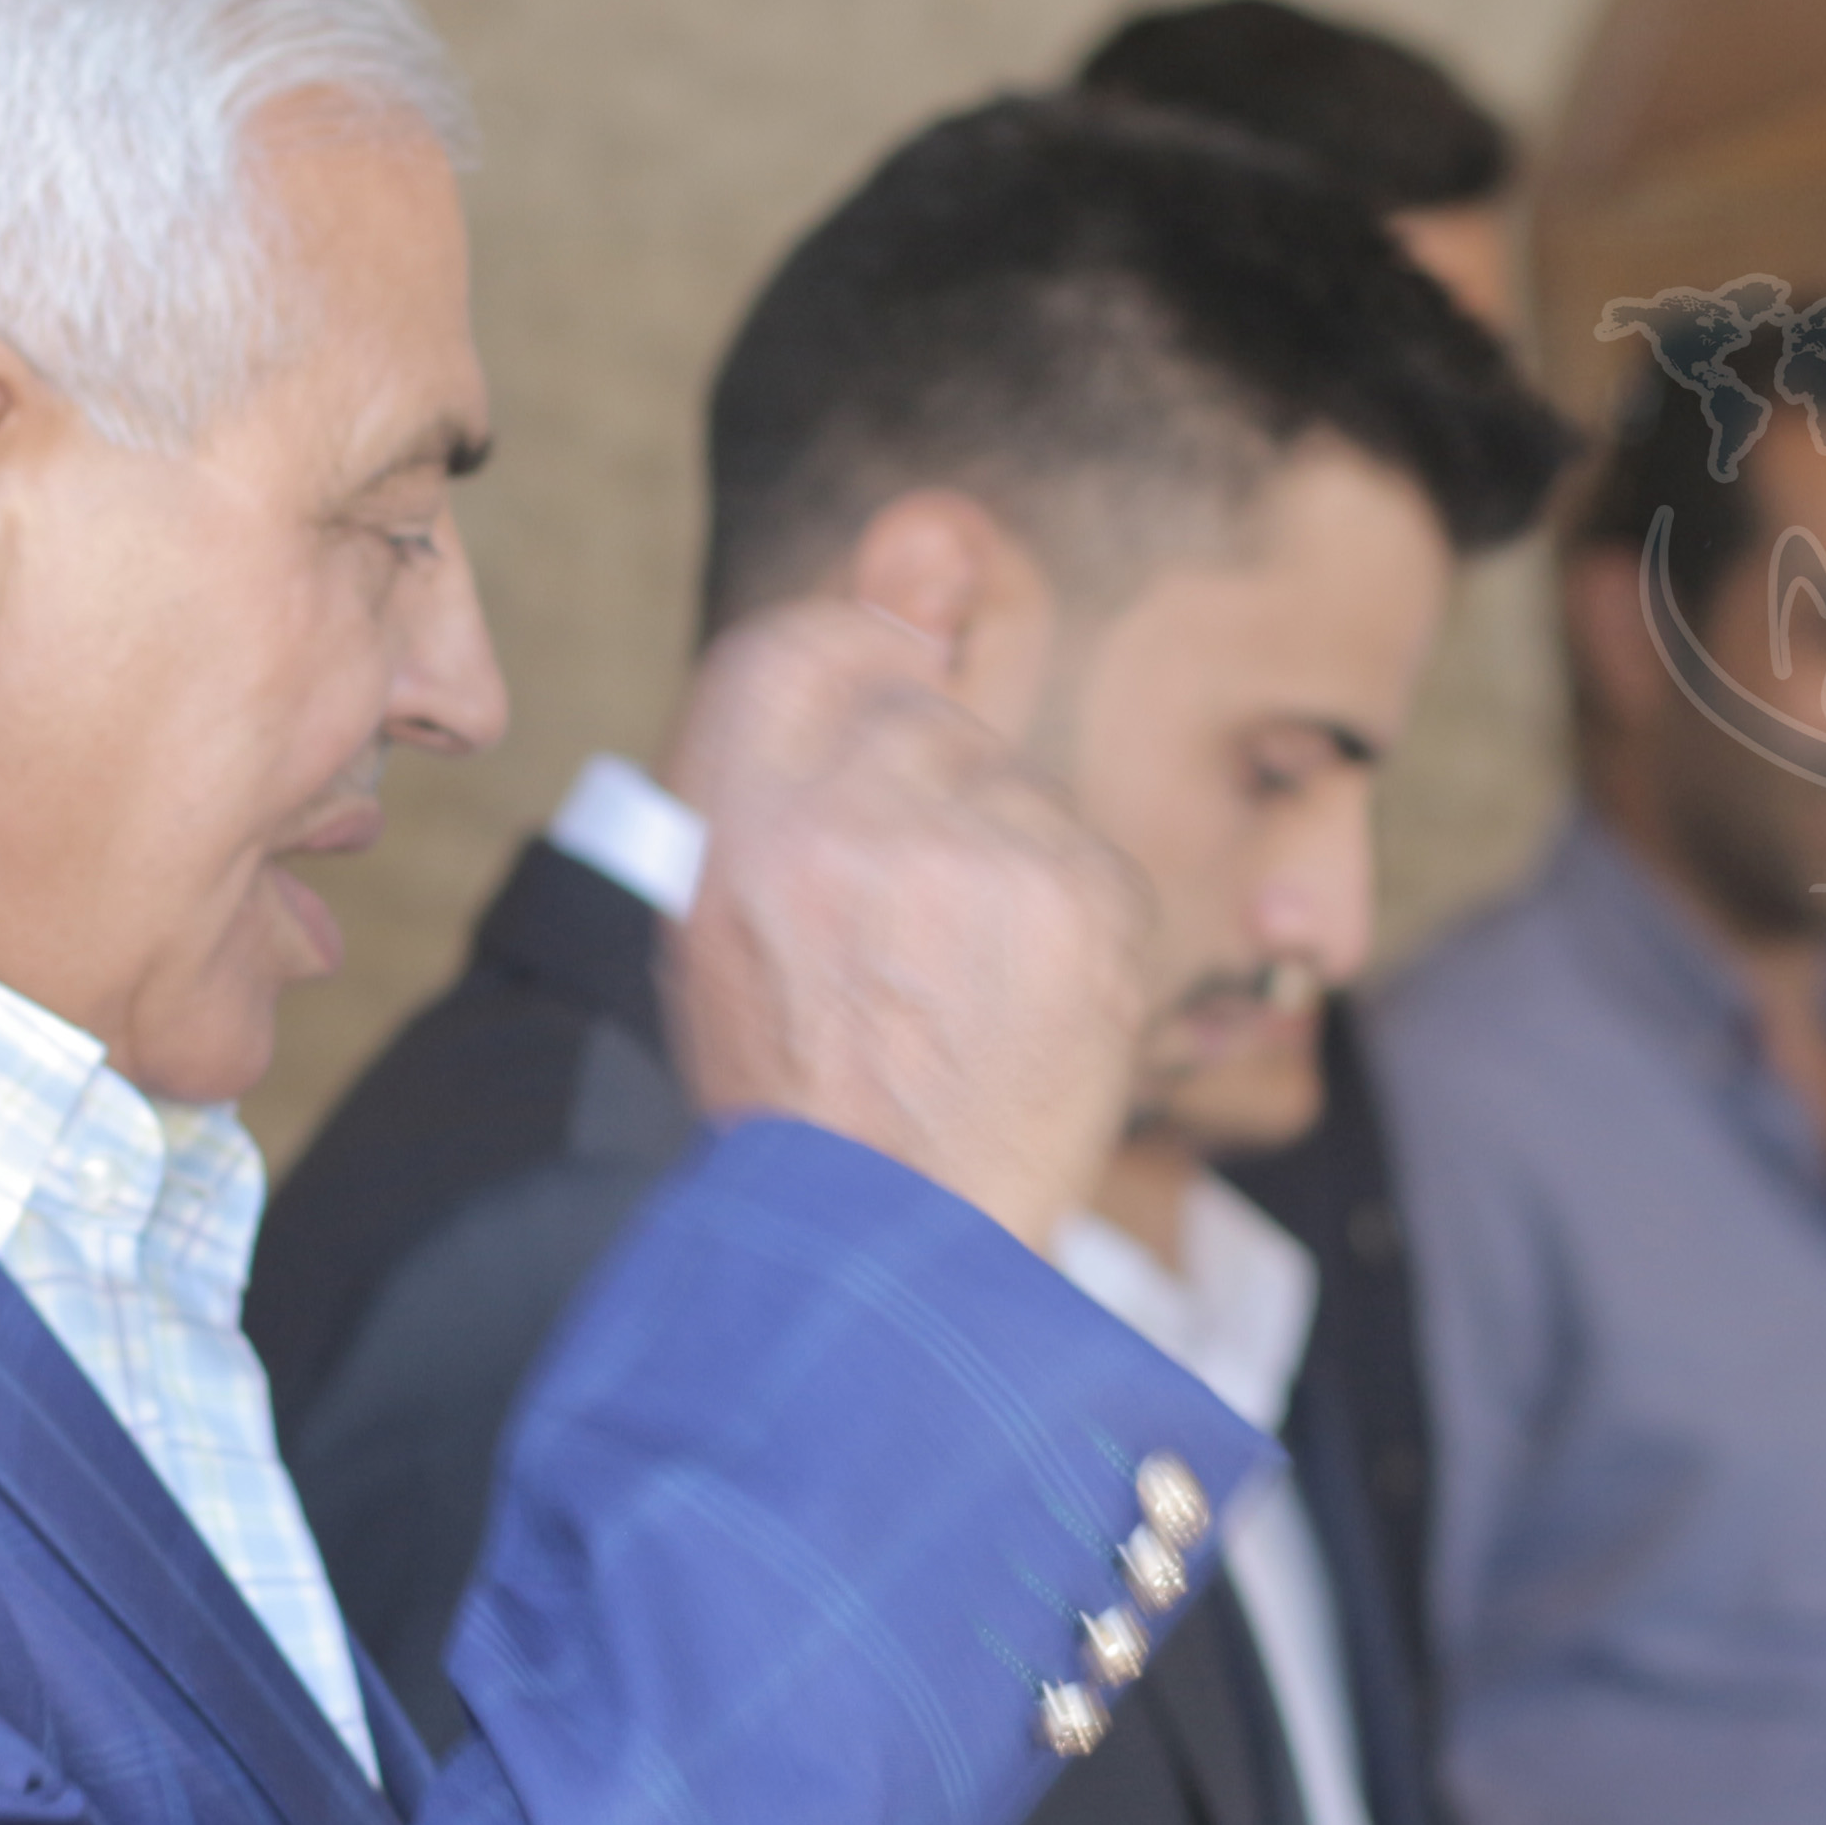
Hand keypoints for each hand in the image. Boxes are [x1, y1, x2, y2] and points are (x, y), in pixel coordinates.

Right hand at [657, 595, 1145, 1248]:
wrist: (894, 1245)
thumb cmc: (803, 1104)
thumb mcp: (733, 934)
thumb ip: (795, 771)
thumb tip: (914, 579)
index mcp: (736, 829)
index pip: (795, 648)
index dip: (852, 657)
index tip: (886, 692)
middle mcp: (849, 819)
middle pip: (927, 722)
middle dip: (937, 804)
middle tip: (922, 935)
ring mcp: (973, 855)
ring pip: (1019, 794)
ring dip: (1009, 873)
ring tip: (968, 997)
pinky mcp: (1078, 899)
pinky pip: (1093, 863)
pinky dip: (1077, 930)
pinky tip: (1031, 1013)